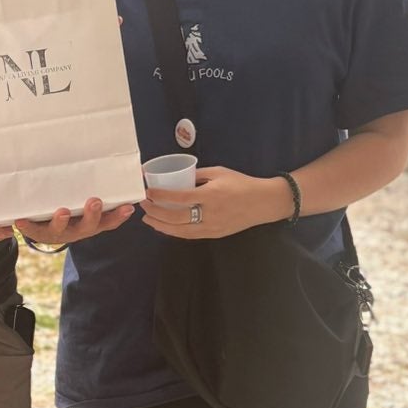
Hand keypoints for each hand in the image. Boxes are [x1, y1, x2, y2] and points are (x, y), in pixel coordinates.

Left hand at [14, 197, 134, 245]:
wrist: (42, 226)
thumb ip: (96, 186)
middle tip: (95, 201)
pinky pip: (32, 231)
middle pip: (87, 227)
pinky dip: (27, 226)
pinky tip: (20, 220)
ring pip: (60, 231)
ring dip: (62, 222)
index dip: (118, 216)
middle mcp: (75, 230)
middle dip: (92, 215)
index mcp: (90, 223)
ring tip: (63, 212)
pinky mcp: (38, 232)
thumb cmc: (70, 208)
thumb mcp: (83, 199)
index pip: (109, 221)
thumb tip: (122, 166)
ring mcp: (57, 233)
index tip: (128, 206)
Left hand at [142, 165, 287, 239]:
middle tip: (144, 205)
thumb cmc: (241, 184)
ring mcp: (211, 227)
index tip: (147, 192)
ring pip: (180, 231)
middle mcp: (209, 214)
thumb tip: (178, 176)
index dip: (160, 196)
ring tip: (148, 219)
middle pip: (175, 217)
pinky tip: (164, 227)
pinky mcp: (214, 234)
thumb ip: (198, 175)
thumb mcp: (219, 172)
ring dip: (160, 226)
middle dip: (155, 212)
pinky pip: (189, 235)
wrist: (263, 203)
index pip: (179, 198)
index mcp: (210, 195)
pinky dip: (174, 232)